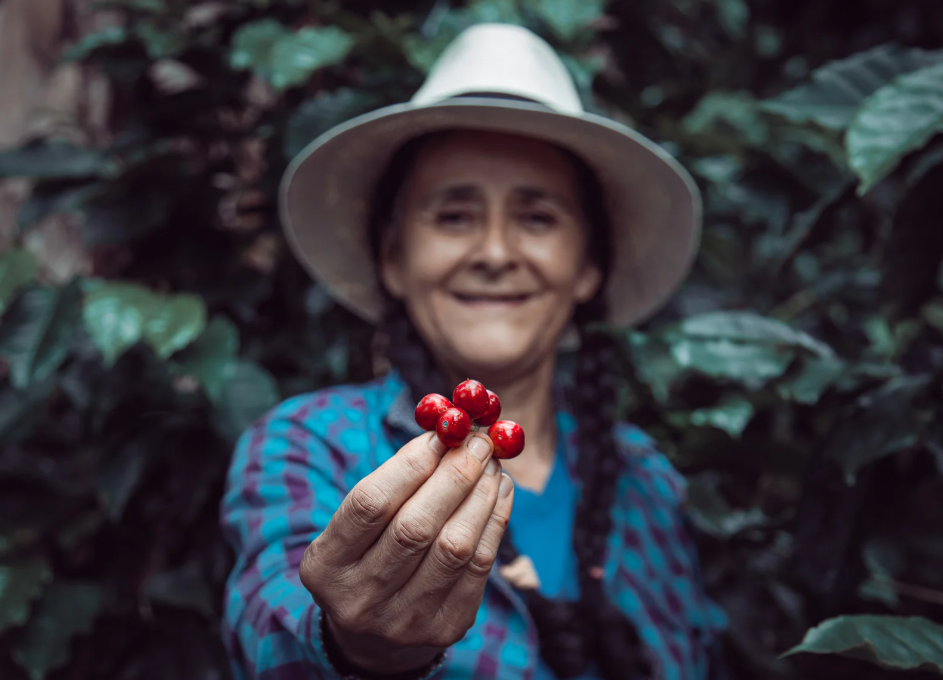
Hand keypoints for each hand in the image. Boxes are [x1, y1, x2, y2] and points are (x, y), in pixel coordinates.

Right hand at [300, 431, 514, 673]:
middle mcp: (360, 598)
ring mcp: (405, 621)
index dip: (409, 464)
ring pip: (453, 546)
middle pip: (415, 527)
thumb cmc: (368, 555)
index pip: (369, 505)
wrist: (376, 634)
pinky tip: (499, 493)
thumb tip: (447, 432)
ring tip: (491, 464)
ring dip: (480, 495)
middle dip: (454, 475)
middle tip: (478, 441)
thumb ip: (393, 482)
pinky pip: (479, 566)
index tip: (441, 433)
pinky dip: (495, 521)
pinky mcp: (447, 628)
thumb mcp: (357, 525)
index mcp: (326, 565)